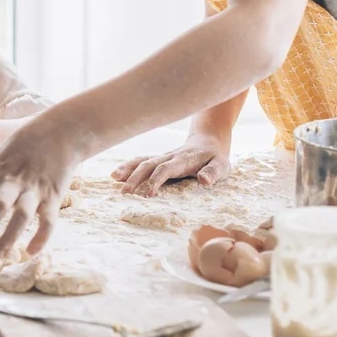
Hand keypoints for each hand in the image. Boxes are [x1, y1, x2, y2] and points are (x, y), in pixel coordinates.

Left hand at [0, 117, 80, 258]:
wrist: (60, 131)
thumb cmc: (25, 144)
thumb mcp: (2, 157)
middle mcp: (15, 181)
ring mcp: (36, 189)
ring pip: (21, 216)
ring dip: (8, 236)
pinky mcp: (54, 196)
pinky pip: (48, 221)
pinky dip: (40, 237)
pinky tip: (31, 251)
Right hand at [111, 132, 230, 196]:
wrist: (209, 142)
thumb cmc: (215, 158)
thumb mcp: (222, 166)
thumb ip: (213, 172)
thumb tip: (204, 181)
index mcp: (183, 160)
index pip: (166, 168)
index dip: (156, 180)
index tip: (148, 194)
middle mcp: (169, 157)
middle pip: (148, 165)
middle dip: (135, 178)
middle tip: (125, 193)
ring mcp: (162, 157)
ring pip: (142, 160)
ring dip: (127, 169)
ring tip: (114, 179)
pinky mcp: (158, 160)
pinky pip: (141, 161)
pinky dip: (127, 166)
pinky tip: (115, 175)